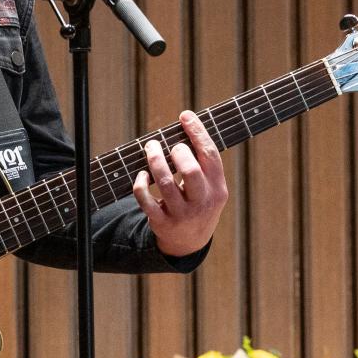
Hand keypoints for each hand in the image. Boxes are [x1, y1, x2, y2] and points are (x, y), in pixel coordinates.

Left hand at [131, 110, 227, 258]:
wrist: (189, 242)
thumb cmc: (198, 202)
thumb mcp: (210, 187)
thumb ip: (202, 163)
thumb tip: (185, 124)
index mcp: (217, 189)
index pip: (210, 156)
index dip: (197, 132)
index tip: (185, 115)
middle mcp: (201, 202)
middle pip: (191, 170)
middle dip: (178, 152)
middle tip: (170, 146)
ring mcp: (181, 214)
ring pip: (165, 182)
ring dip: (155, 160)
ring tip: (151, 148)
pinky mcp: (161, 222)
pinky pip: (146, 199)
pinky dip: (140, 183)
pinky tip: (141, 174)